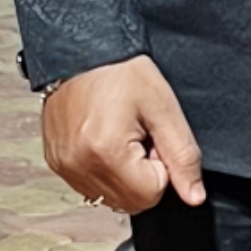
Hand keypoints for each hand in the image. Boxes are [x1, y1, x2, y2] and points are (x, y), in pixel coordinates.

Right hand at [42, 53, 204, 215]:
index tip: (151, 136)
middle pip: (130, 201)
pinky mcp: (56, 162)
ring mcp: (64, 165)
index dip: (160, 166)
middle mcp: (78, 164)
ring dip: (123, 173)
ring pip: (110, 197)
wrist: (80, 50)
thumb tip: (194, 196)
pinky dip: (103, 170)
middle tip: (137, 135)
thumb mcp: (163, 108)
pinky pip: (90, 186)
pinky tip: (102, 139)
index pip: (151, 194)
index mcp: (106, 152)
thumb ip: (183, 156)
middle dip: (142, 173)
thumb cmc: (120, 71)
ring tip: (119, 134)